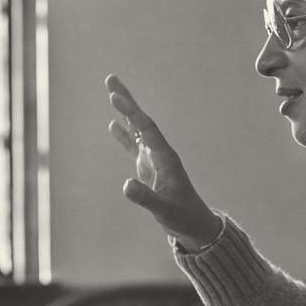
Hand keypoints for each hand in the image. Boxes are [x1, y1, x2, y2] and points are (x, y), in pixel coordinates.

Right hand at [106, 74, 221, 250]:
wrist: (194, 225)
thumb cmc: (182, 218)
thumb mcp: (163, 210)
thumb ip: (145, 198)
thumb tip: (126, 186)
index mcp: (166, 159)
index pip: (146, 130)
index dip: (131, 113)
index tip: (115, 96)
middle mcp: (161, 154)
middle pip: (142, 122)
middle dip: (127, 101)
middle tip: (111, 79)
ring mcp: (155, 160)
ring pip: (138, 130)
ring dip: (125, 112)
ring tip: (111, 92)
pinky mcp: (150, 169)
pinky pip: (135, 147)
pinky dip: (124, 135)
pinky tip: (113, 124)